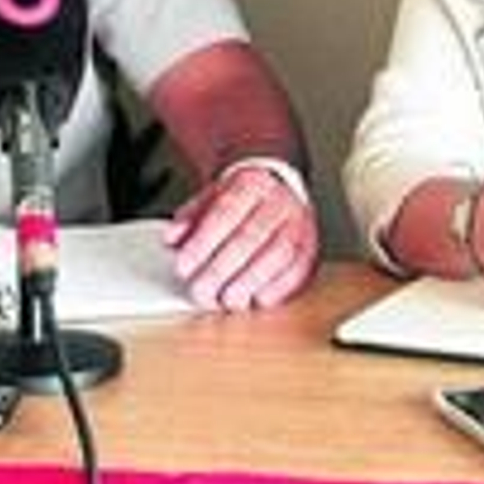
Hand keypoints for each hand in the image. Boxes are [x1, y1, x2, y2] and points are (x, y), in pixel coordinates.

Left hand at [165, 165, 318, 310]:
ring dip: (249, 284)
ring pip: (277, 255)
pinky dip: (276, 290)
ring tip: (226, 300)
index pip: (226, 211)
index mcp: (251, 183)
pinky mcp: (310, 248)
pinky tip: (256, 299)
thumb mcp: (210, 198)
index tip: (184, 267)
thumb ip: (190, 217)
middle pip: (250, 236)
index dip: (203, 243)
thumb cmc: (241, 200)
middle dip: (221, 271)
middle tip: (201, 292)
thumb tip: (173, 238)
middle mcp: (278, 201)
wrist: (277, 188)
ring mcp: (299, 224)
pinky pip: (298, 271)